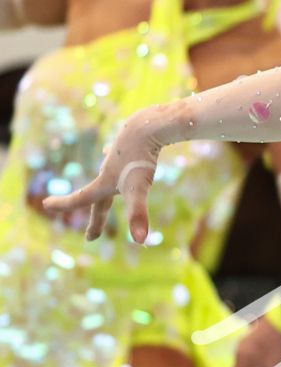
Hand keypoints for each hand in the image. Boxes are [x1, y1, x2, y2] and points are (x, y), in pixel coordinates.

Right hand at [45, 105, 166, 240]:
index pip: (83, 199)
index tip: (46, 204)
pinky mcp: (129, 145)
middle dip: (96, 218)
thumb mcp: (140, 189)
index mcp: (105, 182)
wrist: (148, 125)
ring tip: (102, 197)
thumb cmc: (141, 158)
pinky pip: (118, 156)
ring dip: (103, 188)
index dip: (65, 205)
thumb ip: (138, 215)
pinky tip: (108, 151)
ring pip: (107, 175)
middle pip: (99, 198)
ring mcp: (118, 157)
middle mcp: (108, 170)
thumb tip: (140, 242)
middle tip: (92, 235)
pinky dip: (112, 159)